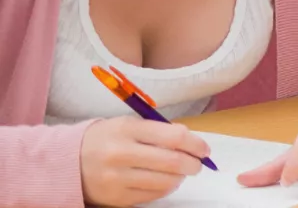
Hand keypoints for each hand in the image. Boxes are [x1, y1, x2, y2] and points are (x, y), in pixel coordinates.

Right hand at [80, 117, 211, 206]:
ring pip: (165, 182)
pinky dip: (165, 188)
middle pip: (172, 162)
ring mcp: (116, 179)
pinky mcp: (115, 198)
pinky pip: (152, 195)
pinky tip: (164, 181)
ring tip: (180, 172)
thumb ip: (158, 131)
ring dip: (180, 178)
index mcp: (126, 130)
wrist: (67, 162)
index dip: (196, 144)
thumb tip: (190, 141)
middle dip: (193, 164)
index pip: (173, 137)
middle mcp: (120, 154)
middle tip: (198, 164)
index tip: (204, 149)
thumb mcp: (128, 125)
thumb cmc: (106, 139)